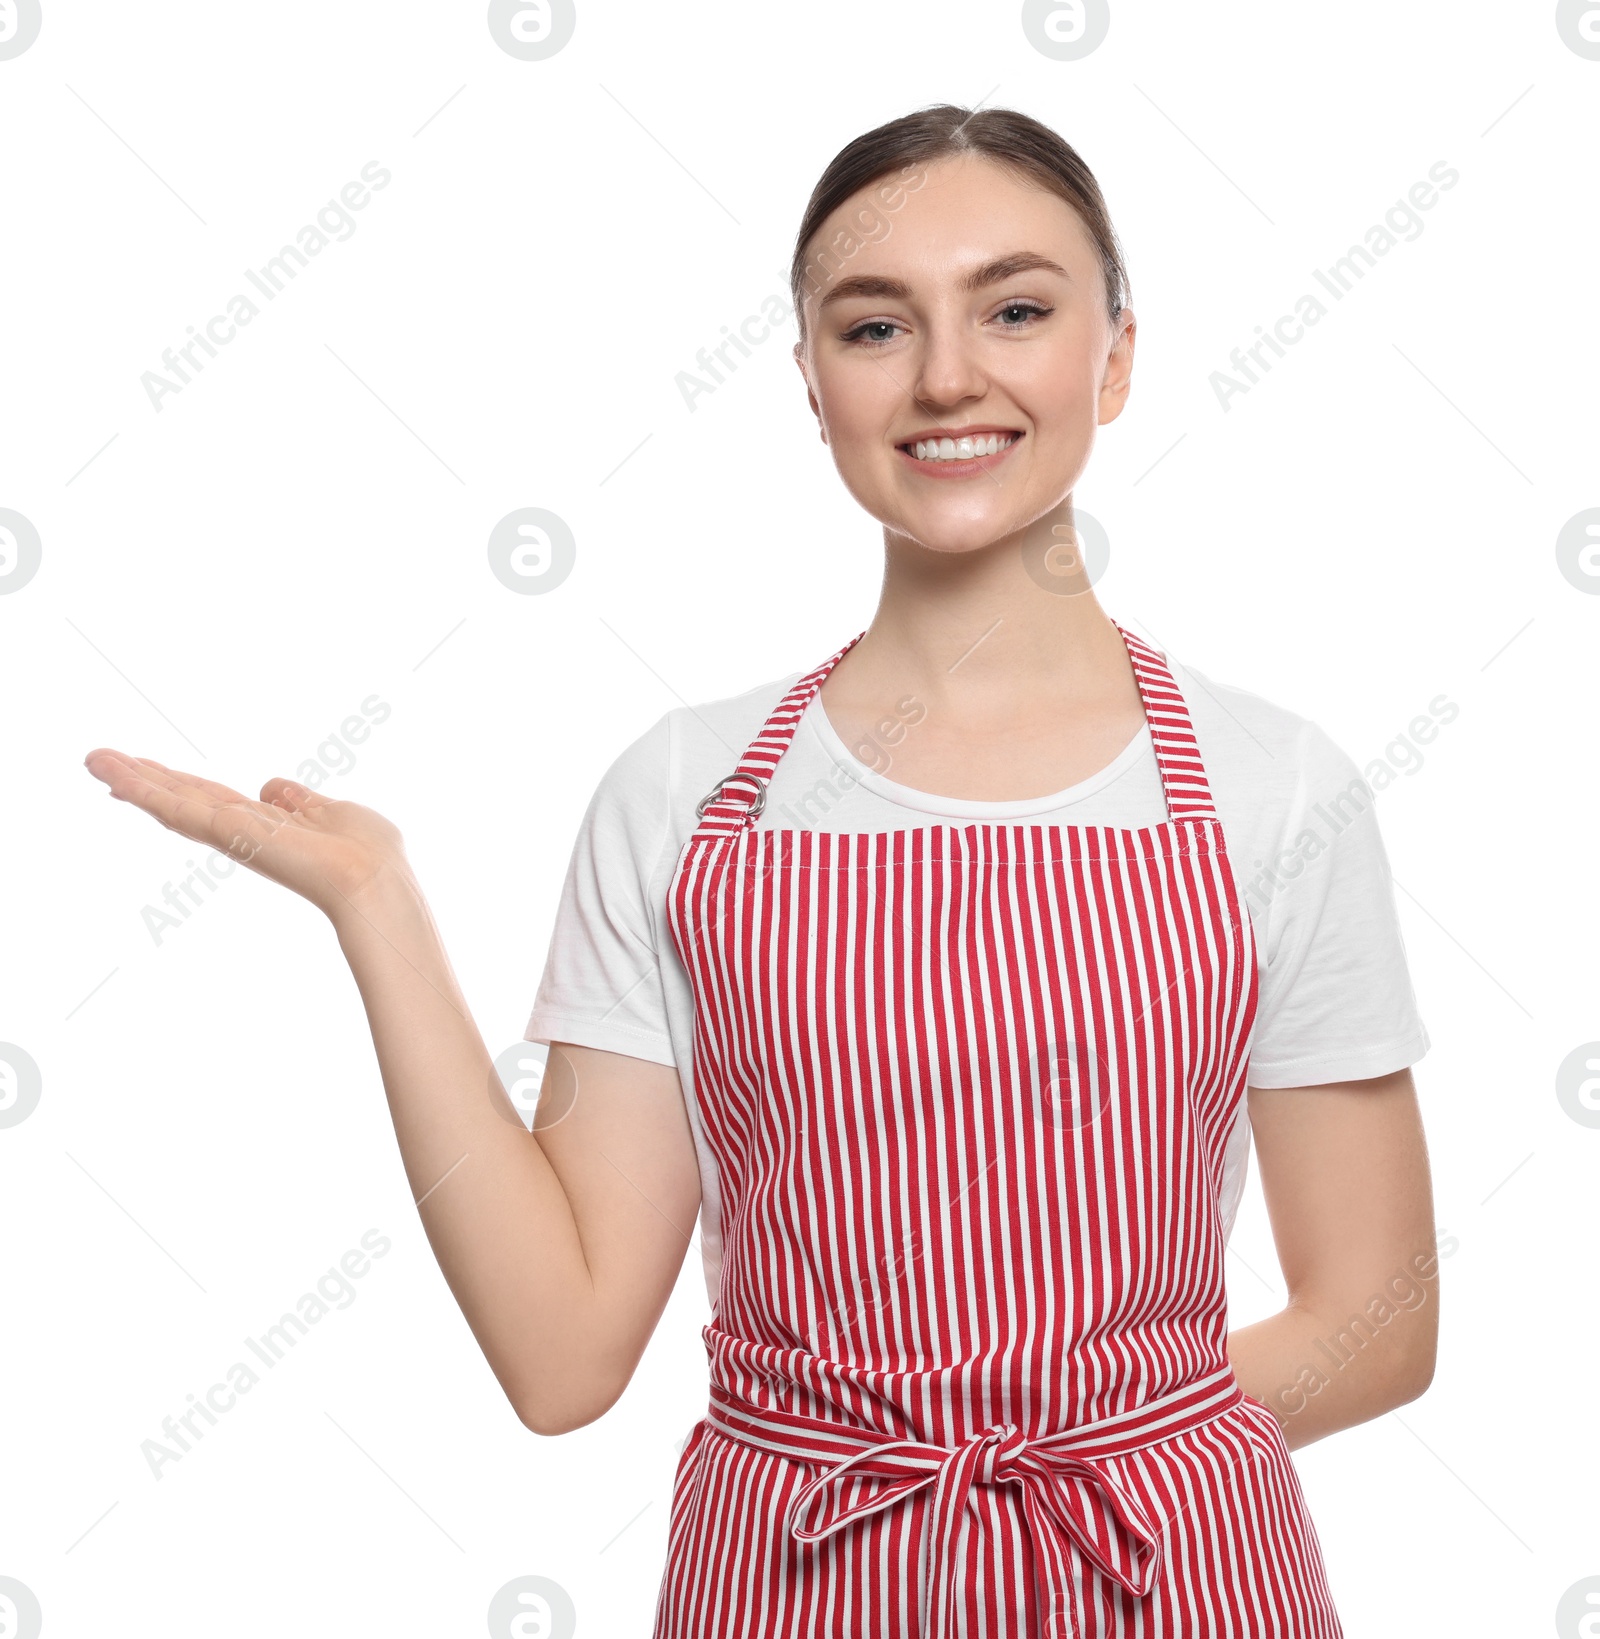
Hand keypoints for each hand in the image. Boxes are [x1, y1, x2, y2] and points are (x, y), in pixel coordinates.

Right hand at [84, 749, 410, 921]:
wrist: (375, 881)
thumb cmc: (370, 854)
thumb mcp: (333, 812)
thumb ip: (300, 800)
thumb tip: (270, 787)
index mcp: (270, 825)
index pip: (214, 799)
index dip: (181, 784)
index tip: (146, 769)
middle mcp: (246, 831)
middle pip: (185, 798)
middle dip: (144, 779)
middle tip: (98, 760)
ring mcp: (234, 835)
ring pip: (173, 802)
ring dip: (133, 779)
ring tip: (93, 759)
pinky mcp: (229, 835)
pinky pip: (179, 810)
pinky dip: (145, 790)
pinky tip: (114, 775)